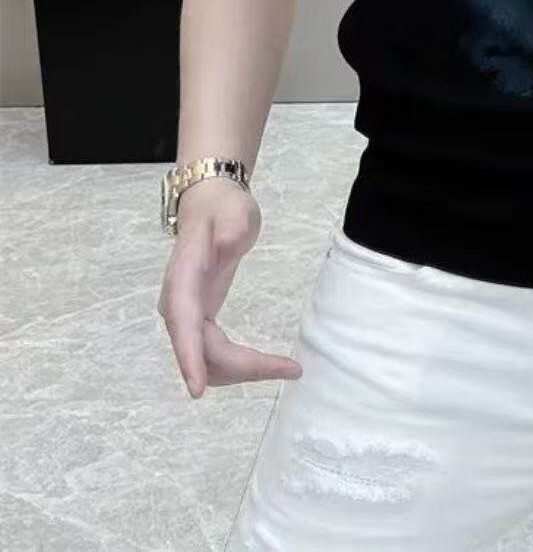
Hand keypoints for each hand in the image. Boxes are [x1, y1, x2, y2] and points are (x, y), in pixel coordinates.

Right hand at [157, 177, 301, 397]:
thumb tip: (228, 242)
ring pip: (209, 359)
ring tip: (286, 367)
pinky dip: (241, 362)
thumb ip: (231, 225)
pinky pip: (216, 351)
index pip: (184, 324)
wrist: (209, 207)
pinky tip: (267, 363)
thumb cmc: (222, 208)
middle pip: (203, 351)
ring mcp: (188, 314)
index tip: (197, 389)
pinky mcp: (200, 319)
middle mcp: (179, 304)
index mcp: (183, 279)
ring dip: (244, 370)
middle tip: (289, 368)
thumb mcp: (232, 210)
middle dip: (242, 367)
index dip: (190, 357)